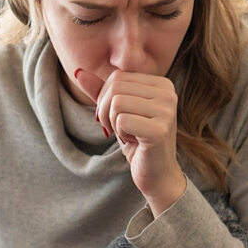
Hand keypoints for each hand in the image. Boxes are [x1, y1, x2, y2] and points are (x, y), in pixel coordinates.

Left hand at [74, 68, 185, 214]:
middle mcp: (168, 93)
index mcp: (162, 84)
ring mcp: (166, 111)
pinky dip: (120, 134)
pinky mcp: (159, 129)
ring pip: (116, 103)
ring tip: (129, 135)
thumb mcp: (117, 112)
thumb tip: (78, 72)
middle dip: (106, 111)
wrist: (156, 174)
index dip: (105, 99)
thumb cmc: (137, 141)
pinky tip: (135, 143)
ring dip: (113, 124)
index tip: (117, 118)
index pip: (117, 77)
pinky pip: (121, 121)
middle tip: (118, 129)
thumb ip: (101, 91)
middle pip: (115, 88)